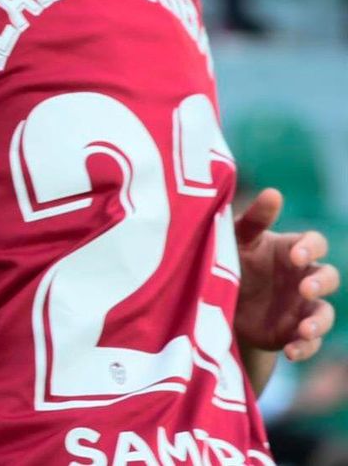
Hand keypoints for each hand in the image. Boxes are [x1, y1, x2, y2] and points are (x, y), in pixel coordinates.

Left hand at [234, 188, 338, 360]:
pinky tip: (292, 352)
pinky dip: (305, 348)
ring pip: (324, 314)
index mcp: (291, 250)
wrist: (215, 300)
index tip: (297, 255)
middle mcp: (303, 277)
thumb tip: (273, 193)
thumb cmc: (230, 259)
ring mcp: (301, 307)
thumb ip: (255, 220)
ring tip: (305, 330)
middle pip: (329, 277)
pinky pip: (309, 343)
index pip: (315, 243)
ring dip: (318, 322)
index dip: (312, 248)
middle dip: (321, 283)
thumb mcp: (236, 239)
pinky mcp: (292, 333)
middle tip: (305, 288)